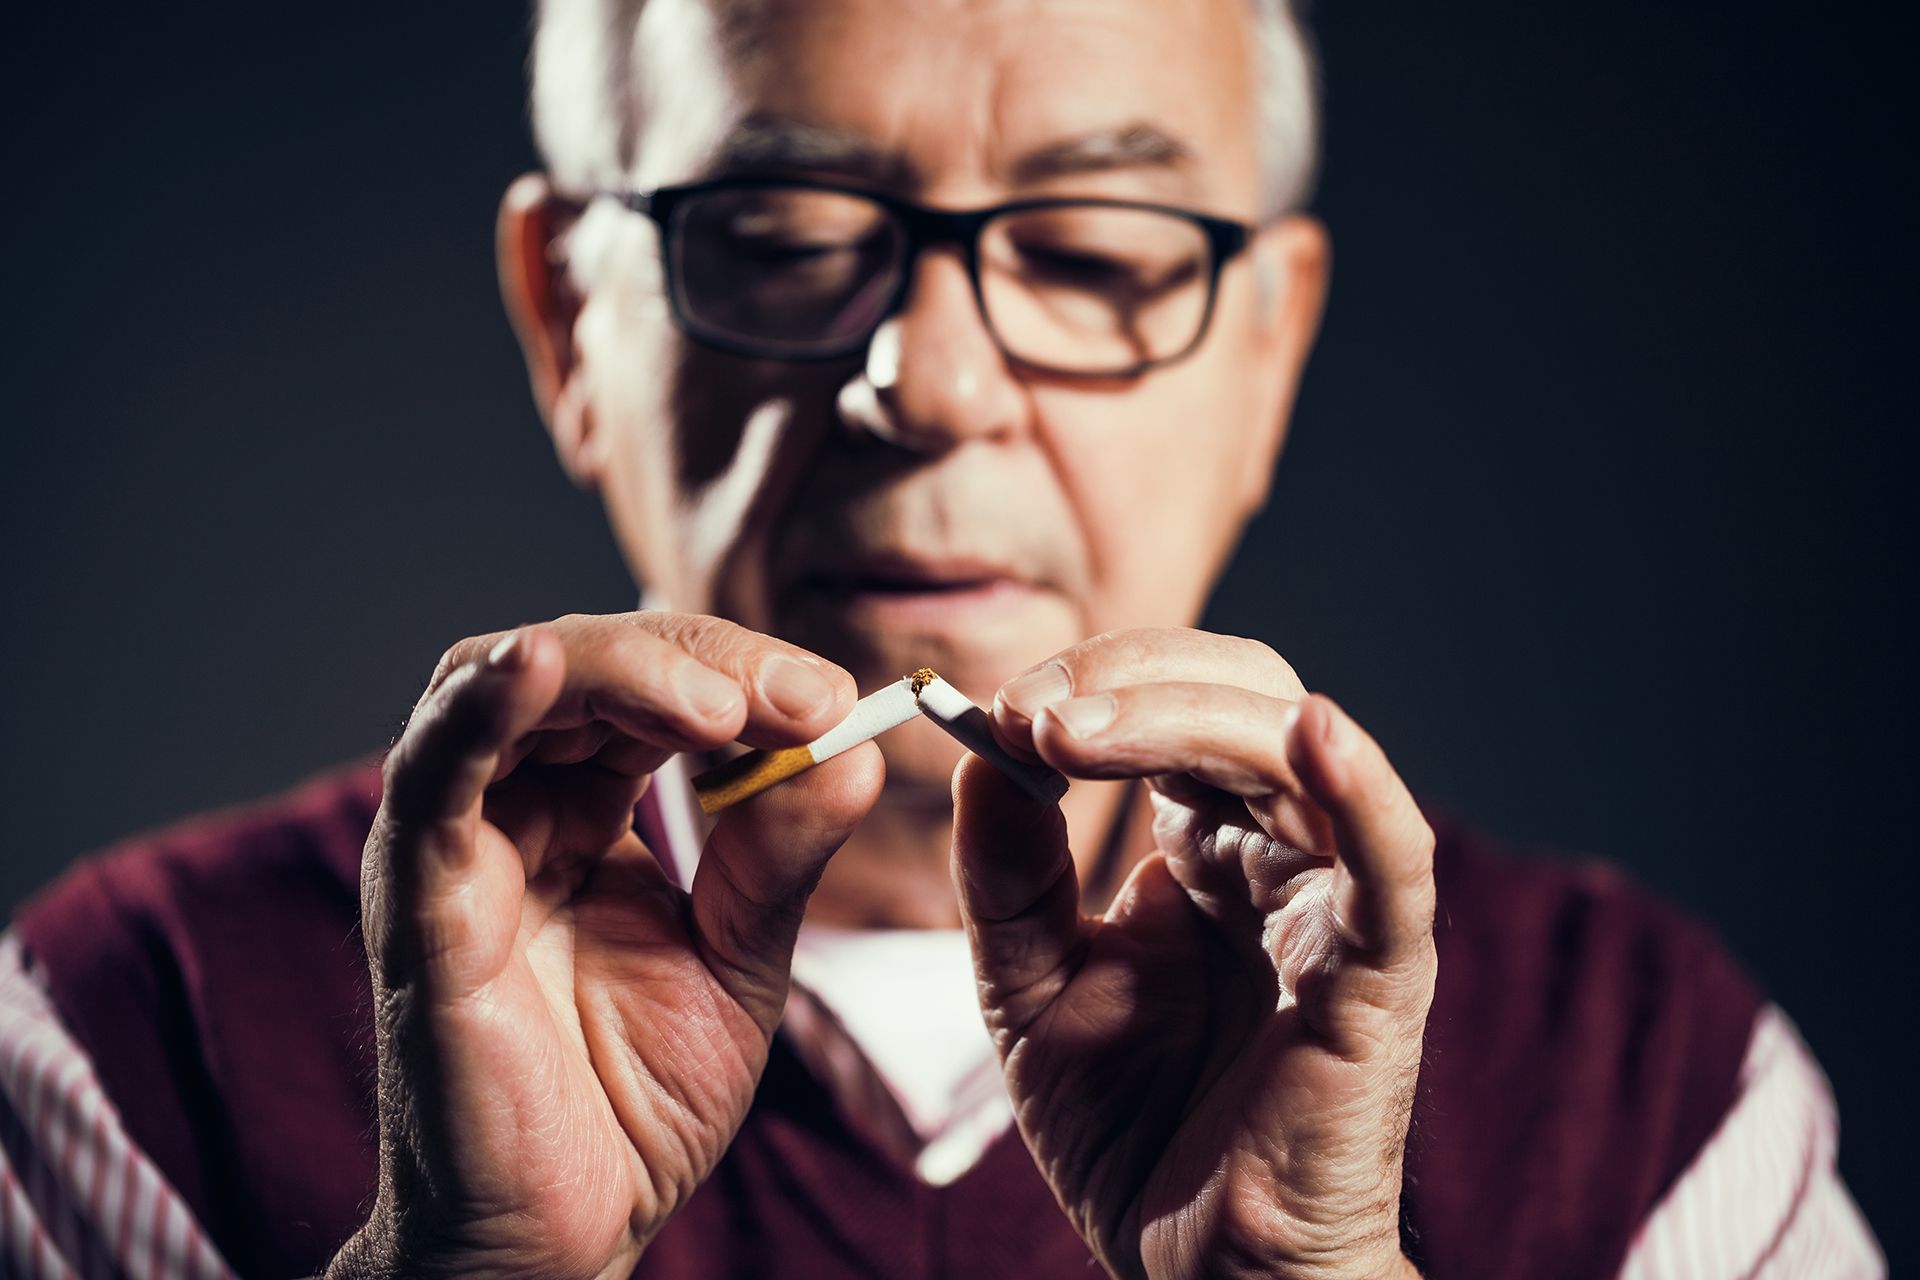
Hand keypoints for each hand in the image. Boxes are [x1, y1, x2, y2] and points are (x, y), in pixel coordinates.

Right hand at [327, 614, 882, 1279]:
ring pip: (504, 690)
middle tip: (795, 697)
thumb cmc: (632, 1102)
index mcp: (584, 813)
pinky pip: (429, 783)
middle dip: (695, 663)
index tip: (830, 701)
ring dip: (615, 671)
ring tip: (715, 702)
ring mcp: (455, 849)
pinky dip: (477, 711)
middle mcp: (510, 812)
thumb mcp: (739, 959)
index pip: (650, 691)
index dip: (738, 674)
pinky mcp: (419, 909)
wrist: (568, 1238)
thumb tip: (850, 757)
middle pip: (583, 669)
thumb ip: (778, 856)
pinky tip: (536, 662)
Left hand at [954, 629, 1433, 1279]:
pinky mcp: (1382, 970)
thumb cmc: (1136, 1132)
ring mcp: (1335, 903)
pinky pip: (1392, 860)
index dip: (1087, 684)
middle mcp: (1278, 856)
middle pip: (1236, 698)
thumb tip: (983, 752)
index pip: (1170, 708)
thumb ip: (1009, 874)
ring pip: (1292, 753)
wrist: (1203, 1271)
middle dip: (1126, 680)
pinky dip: (1360, 789)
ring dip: (1181, 720)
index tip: (987, 708)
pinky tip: (1311, 733)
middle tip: (1024, 708)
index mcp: (1203, 848)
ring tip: (1071, 730)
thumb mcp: (1031, 985)